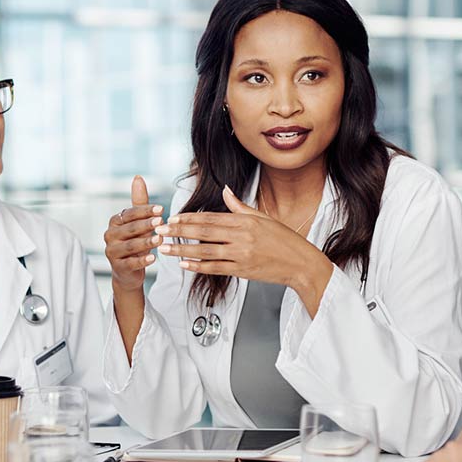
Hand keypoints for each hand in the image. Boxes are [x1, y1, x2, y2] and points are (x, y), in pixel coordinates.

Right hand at [103, 175, 162, 291]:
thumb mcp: (138, 222)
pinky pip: (130, 263)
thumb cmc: (136, 241)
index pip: (130, 213)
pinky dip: (142, 261)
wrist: (129, 271)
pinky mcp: (117, 267)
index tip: (162, 209)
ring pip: (130, 246)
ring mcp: (112, 252)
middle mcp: (110, 235)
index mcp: (115, 221)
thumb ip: (139, 202)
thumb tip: (138, 177)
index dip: (145, 211)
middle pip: (130, 229)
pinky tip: (153, 259)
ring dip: (146, 242)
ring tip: (160, 239)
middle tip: (161, 221)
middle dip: (146, 225)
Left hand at [155, 186, 331, 300]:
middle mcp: (242, 237)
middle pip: (204, 233)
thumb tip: (225, 190)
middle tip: (161, 231)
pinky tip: (184, 265)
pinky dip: (198, 267)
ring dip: (182, 251)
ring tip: (165, 248)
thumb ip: (240, 206)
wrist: (301, 264)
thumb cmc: (283, 240)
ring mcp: (241, 255)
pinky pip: (215, 269)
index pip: (211, 218)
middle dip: (180, 232)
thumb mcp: (263, 218)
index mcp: (245, 221)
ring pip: (205, 252)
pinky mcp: (242, 271)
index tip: (173, 218)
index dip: (189, 218)